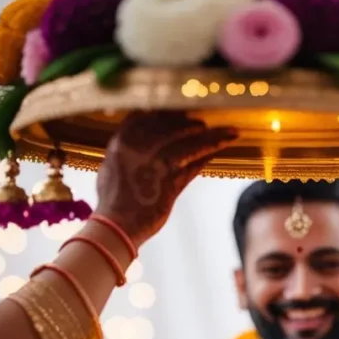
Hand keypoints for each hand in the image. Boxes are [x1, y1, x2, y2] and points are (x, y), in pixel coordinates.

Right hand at [95, 111, 237, 248]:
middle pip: (172, 127)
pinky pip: (194, 165)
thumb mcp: (112, 165)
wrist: (115, 226)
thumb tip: (141, 135)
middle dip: (191, 124)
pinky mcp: (171, 184)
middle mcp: (139, 149)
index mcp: (122, 141)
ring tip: (226, 134)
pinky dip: (208, 157)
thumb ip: (127, 147)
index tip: (180, 112)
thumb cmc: (113, 199)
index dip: (167, 113)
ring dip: (211, 138)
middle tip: (203, 124)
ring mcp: (156, 165)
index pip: (149, 116)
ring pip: (189, 145)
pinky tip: (218, 151)